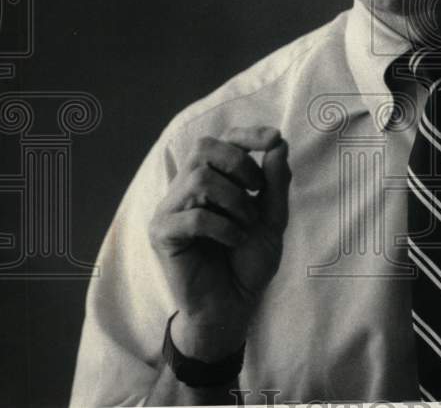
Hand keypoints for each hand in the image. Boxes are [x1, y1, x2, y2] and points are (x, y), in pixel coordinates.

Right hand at [149, 126, 290, 360]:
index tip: (274, 139)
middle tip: (256, 191)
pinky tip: (234, 241)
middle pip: (204, 148)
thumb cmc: (248, 262)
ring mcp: (171, 210)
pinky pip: (192, 216)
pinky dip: (222, 227)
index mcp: (212, 180)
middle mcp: (186, 189)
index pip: (223, 140)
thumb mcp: (272, 219)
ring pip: (198, 178)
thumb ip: (275, 183)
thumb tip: (278, 144)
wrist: (233, 307)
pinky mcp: (162, 234)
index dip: (247, 134)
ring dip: (234, 200)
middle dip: (239, 163)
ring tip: (246, 224)